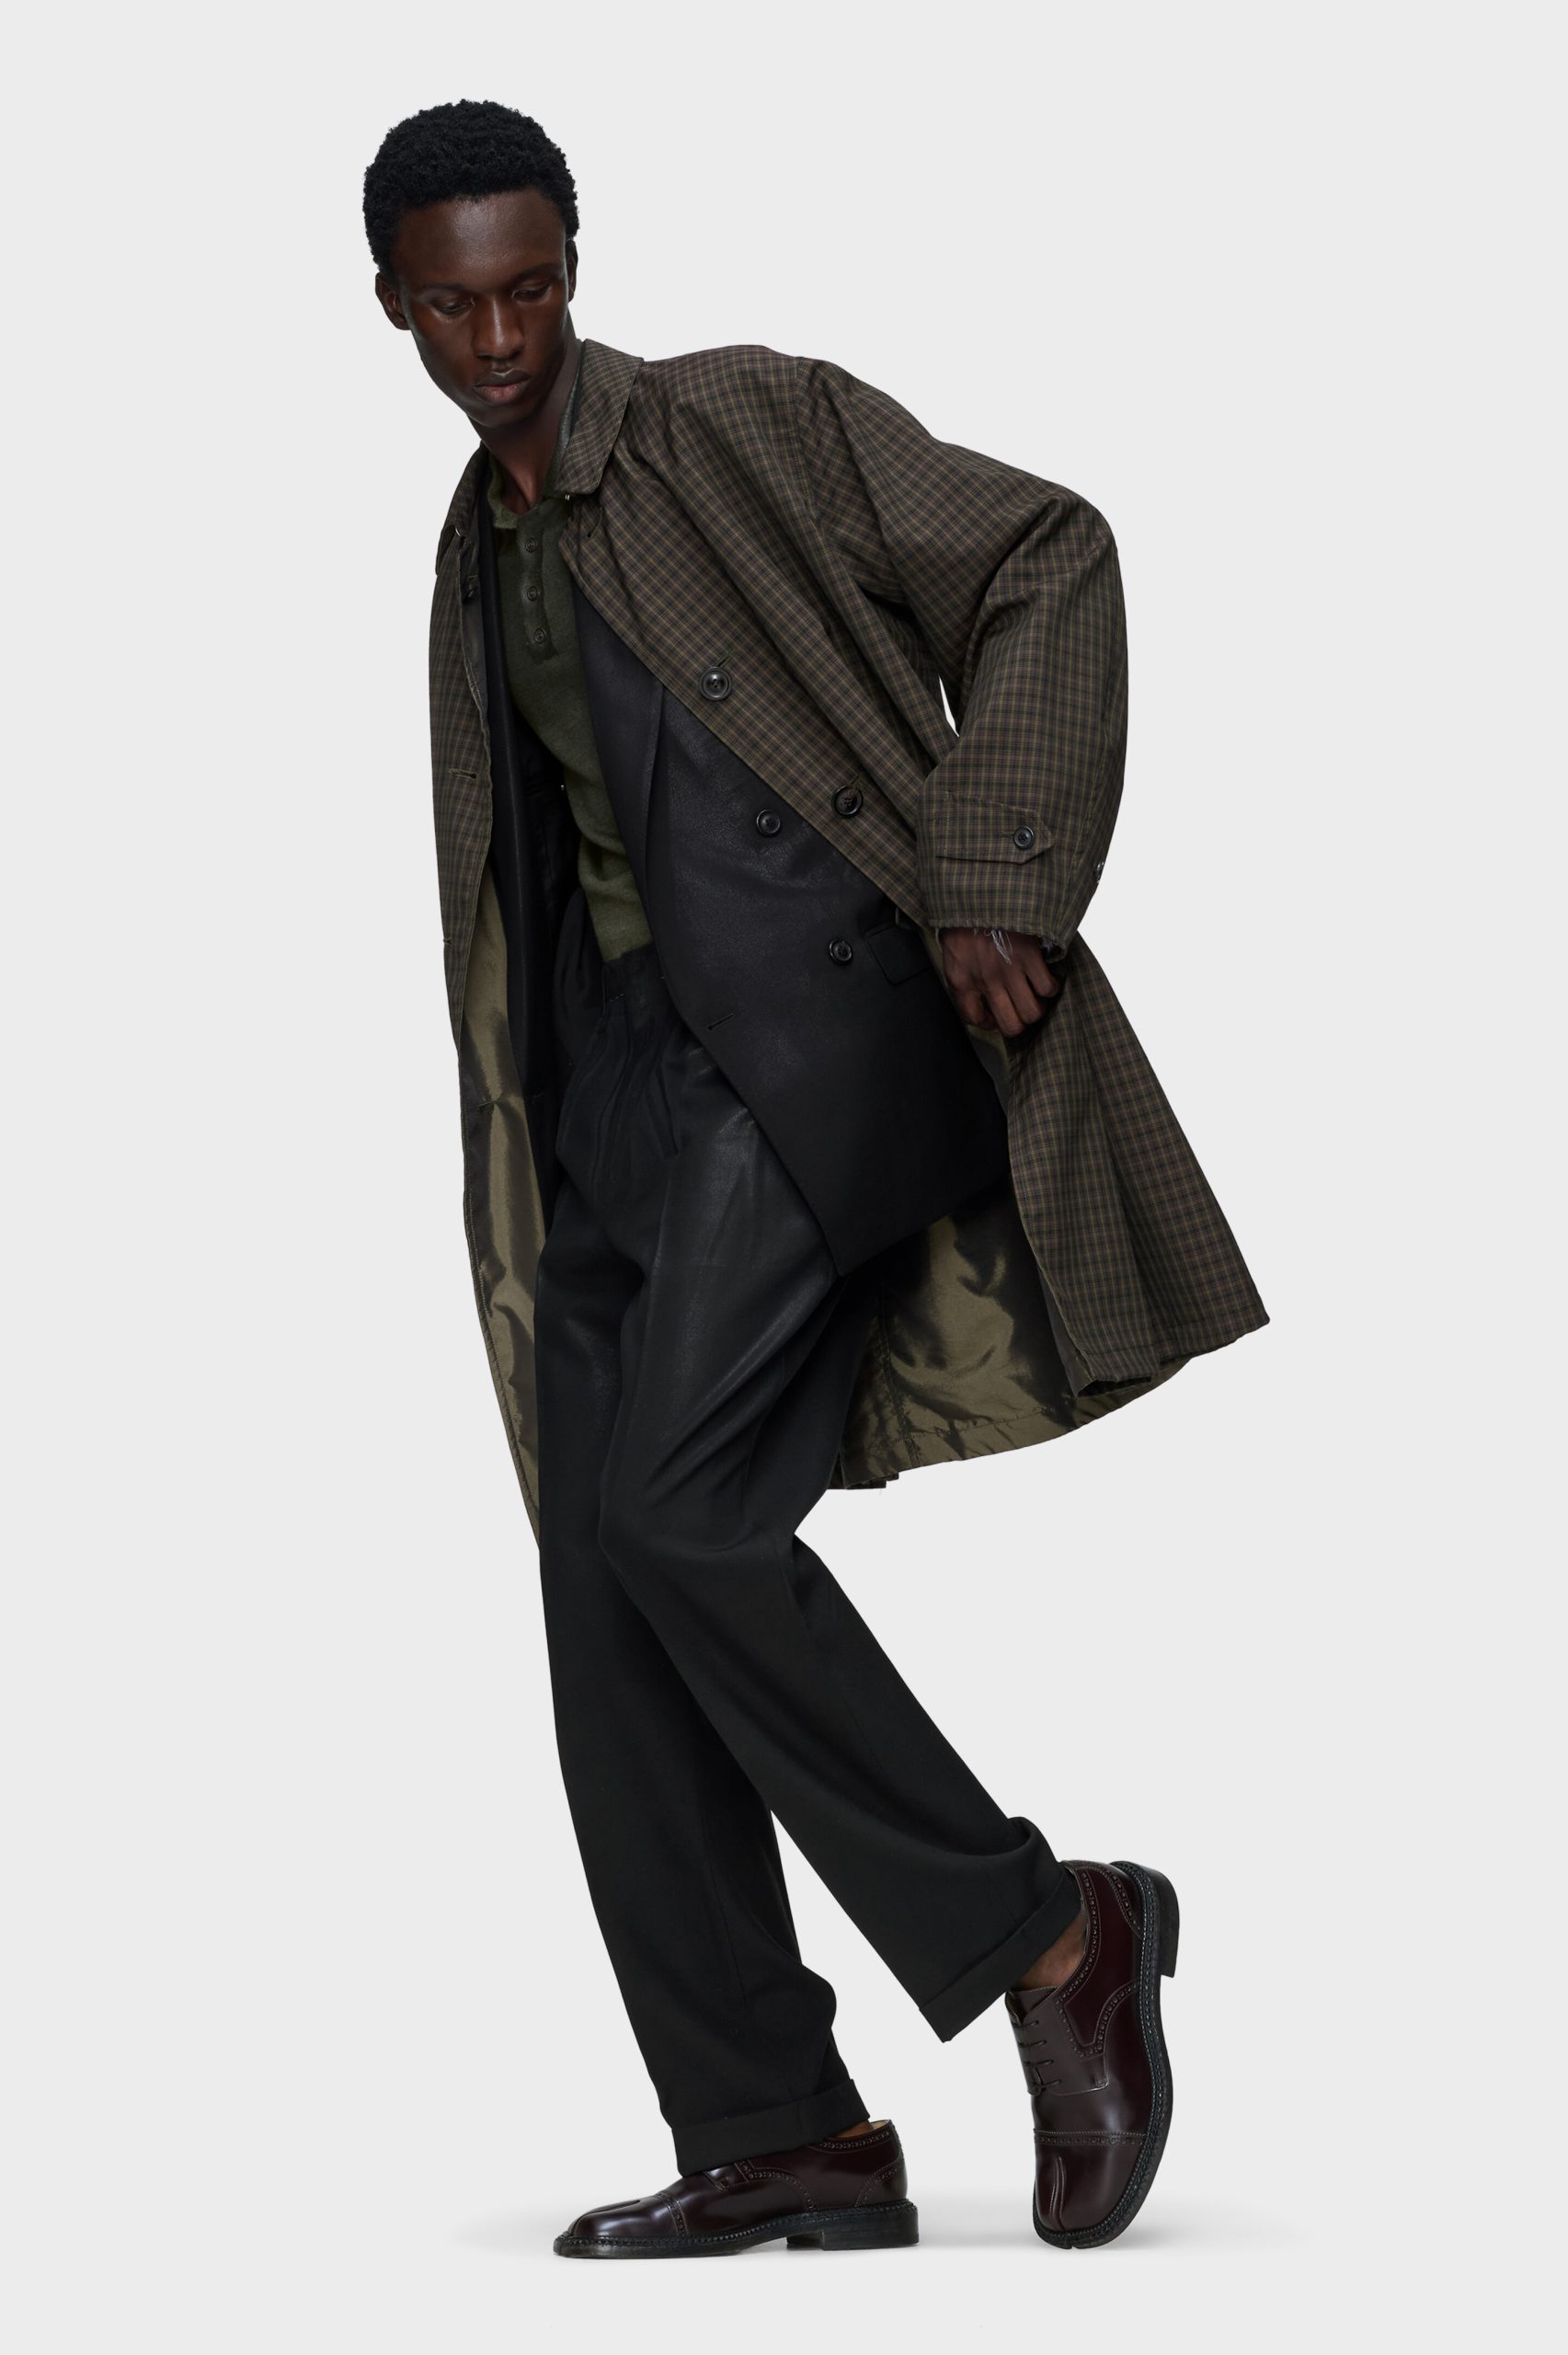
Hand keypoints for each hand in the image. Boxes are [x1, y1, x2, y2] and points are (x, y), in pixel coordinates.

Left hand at [938, 928, 1060, 1034]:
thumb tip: (979, 1002)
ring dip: (1036, 1007)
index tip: (995, 1015)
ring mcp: (1009, 970)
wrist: (980, 889)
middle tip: (1020, 1009)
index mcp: (962, 980)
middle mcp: (986, 981)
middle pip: (1011, 1025)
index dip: (988, 1023)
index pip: (974, 1019)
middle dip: (1019, 1023)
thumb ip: (962, 979)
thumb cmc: (966, 919)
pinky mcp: (1029, 956)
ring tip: (1034, 995)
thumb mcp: (953, 952)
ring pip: (1031, 1012)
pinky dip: (1049, 987)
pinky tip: (1044, 976)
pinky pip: (1047, 988)